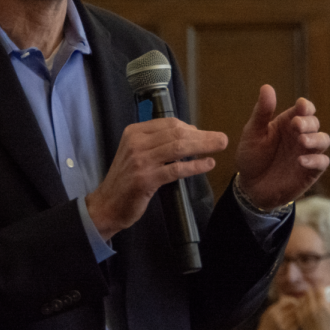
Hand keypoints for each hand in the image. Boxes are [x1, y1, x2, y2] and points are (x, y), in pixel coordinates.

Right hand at [85, 118, 227, 240]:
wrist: (107, 205)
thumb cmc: (125, 180)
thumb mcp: (136, 153)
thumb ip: (157, 143)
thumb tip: (189, 133)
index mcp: (134, 132)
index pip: (169, 124)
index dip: (190, 128)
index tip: (204, 133)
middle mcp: (136, 143)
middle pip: (176, 133)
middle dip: (202, 135)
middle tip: (222, 138)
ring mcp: (140, 161)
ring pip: (178, 148)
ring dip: (203, 146)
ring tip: (219, 147)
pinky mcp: (145, 179)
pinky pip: (176, 169)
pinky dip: (195, 166)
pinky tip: (208, 164)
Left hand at [235, 85, 329, 210]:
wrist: (250, 187)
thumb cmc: (252, 157)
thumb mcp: (253, 133)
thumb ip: (262, 112)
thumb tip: (267, 87)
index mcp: (288, 123)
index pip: (304, 109)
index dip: (305, 106)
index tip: (301, 105)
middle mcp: (300, 135)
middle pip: (315, 123)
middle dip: (308, 122)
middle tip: (296, 125)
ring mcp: (307, 153)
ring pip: (323, 140)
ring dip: (315, 139)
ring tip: (301, 141)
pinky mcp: (310, 171)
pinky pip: (322, 162)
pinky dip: (315, 160)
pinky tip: (300, 161)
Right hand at [243, 297, 299, 329]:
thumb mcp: (266, 316)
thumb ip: (275, 308)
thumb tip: (285, 297)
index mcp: (271, 312)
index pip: (286, 300)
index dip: (294, 301)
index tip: (297, 303)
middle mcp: (277, 318)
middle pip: (294, 308)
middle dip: (300, 308)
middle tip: (303, 309)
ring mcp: (283, 327)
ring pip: (298, 317)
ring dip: (302, 316)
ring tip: (303, 316)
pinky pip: (299, 326)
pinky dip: (301, 324)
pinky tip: (301, 325)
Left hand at [295, 287, 329, 329]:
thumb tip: (329, 295)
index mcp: (323, 306)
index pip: (319, 289)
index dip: (321, 288)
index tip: (321, 288)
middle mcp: (312, 308)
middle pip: (309, 292)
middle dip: (313, 292)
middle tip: (315, 294)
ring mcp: (304, 313)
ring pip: (302, 299)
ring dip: (306, 298)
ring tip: (311, 301)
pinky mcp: (300, 319)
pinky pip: (298, 307)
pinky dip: (301, 306)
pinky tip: (305, 308)